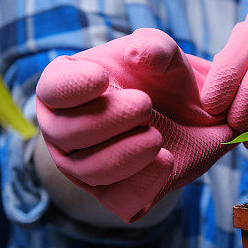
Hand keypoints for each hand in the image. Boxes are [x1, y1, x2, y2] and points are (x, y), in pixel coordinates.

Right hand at [36, 29, 234, 222]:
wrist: (195, 119)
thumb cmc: (164, 80)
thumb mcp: (165, 56)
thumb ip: (155, 47)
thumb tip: (137, 54)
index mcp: (66, 88)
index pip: (52, 90)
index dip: (72, 87)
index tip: (103, 78)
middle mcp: (64, 129)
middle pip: (66, 134)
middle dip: (108, 120)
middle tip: (145, 104)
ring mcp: (82, 165)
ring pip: (87, 171)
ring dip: (125, 154)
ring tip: (157, 137)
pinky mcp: (112, 194)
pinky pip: (118, 199)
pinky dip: (143, 183)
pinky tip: (166, 161)